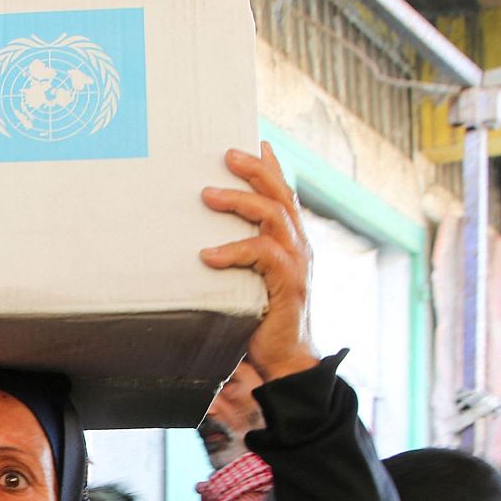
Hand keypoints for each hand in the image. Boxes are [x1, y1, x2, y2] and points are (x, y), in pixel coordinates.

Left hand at [199, 143, 319, 381]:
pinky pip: (263, 255)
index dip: (271, 167)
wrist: (285, 358)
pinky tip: (208, 254)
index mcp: (291, 240)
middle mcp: (299, 245)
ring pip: (273, 216)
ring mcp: (296, 262)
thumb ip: (239, 255)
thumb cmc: (261, 319)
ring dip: (240, 201)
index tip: (255, 142)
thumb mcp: (249, 279)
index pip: (284, 194)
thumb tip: (202, 242)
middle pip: (280, 194)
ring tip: (207, 195)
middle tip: (227, 155)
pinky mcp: (288, 283)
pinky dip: (235, 250)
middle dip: (255, 170)